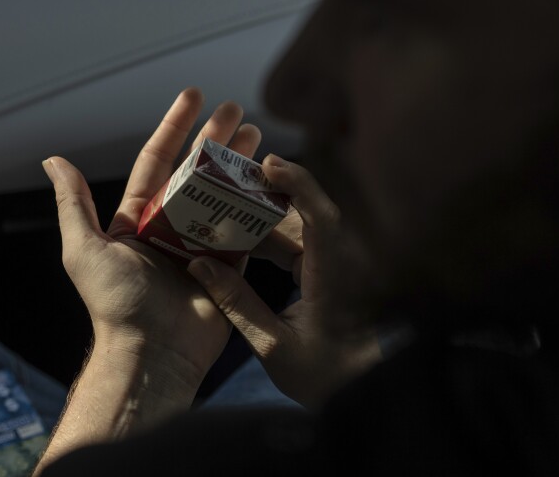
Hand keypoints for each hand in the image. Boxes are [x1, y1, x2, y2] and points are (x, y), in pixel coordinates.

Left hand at [42, 87, 260, 389]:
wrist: (152, 353)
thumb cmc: (115, 303)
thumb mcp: (85, 249)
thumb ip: (74, 204)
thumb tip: (53, 160)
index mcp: (139, 219)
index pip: (159, 161)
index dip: (175, 126)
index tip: (194, 96)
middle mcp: (171, 227)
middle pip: (197, 172)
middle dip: (215, 139)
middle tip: (236, 110)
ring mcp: (201, 245)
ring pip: (224, 195)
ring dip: (240, 165)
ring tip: (258, 138)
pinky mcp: (228, 267)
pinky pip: (244, 230)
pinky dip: (256, 206)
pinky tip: (270, 181)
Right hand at [186, 156, 382, 408]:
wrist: (358, 394)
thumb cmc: (323, 377)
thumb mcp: (272, 346)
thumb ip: (236, 302)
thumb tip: (200, 263)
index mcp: (333, 277)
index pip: (322, 217)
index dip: (298, 183)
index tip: (267, 163)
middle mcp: (339, 263)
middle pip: (306, 215)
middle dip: (267, 196)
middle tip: (226, 182)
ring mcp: (335, 267)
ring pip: (300, 229)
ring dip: (265, 220)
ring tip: (224, 209)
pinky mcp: (328, 275)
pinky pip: (299, 245)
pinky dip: (272, 241)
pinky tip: (243, 242)